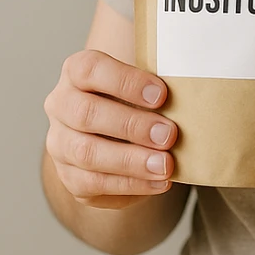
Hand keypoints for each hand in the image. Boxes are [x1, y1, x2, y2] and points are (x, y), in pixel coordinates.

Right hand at [43, 49, 177, 209]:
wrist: (119, 130)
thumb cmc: (137, 96)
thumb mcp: (144, 79)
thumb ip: (157, 79)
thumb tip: (194, 86)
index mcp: (77, 70)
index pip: (91, 69)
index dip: (126, 82)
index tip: (162, 95)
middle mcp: (61, 104)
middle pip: (87, 114)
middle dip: (131, 125)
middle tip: (169, 134)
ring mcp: (60, 142)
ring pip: (86, 153)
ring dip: (130, 161)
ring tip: (165, 165)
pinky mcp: (69, 175)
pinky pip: (92, 184)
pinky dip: (130, 184)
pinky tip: (158, 182)